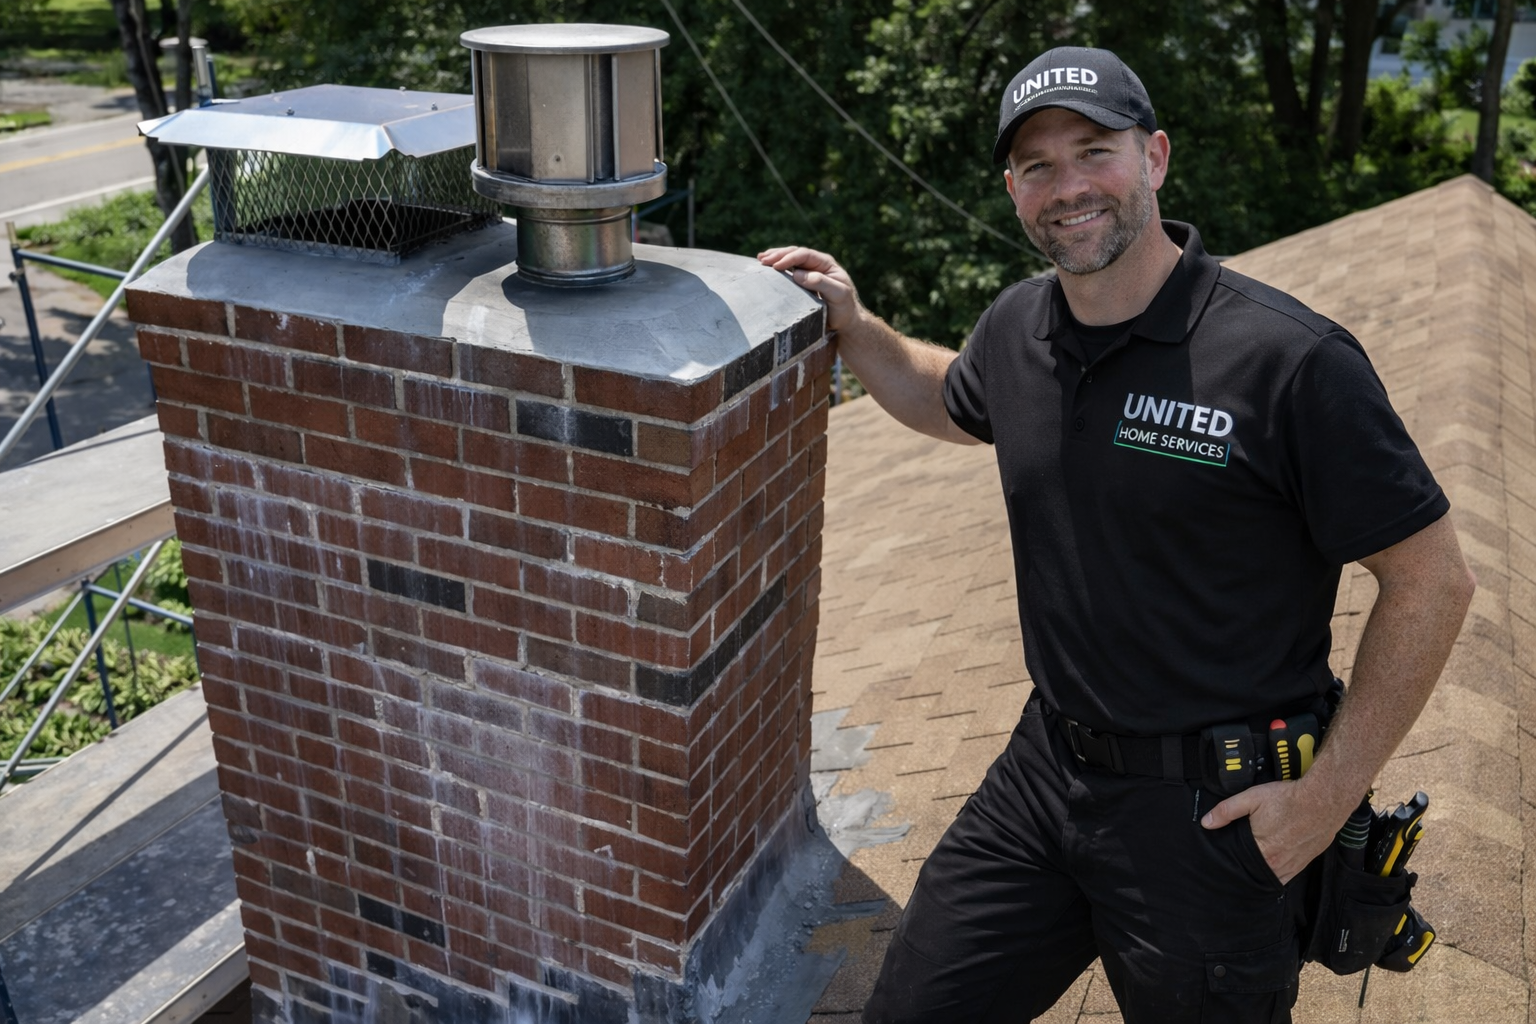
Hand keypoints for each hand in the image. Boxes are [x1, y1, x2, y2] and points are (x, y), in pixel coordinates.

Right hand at [757, 246, 861, 333]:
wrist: (846, 321)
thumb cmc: (844, 308)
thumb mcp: (838, 294)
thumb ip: (821, 282)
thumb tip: (797, 274)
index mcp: (826, 264)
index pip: (805, 255)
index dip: (789, 258)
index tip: (776, 265)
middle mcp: (816, 264)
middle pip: (795, 253)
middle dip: (778, 254)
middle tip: (763, 259)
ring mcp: (808, 272)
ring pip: (790, 259)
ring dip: (775, 258)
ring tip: (760, 259)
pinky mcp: (802, 282)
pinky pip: (788, 270)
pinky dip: (777, 267)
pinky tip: (766, 268)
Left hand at [1201, 780, 1340, 884]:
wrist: (1323, 800)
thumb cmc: (1289, 799)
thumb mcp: (1252, 798)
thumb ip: (1227, 811)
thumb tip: (1207, 822)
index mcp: (1263, 851)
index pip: (1239, 864)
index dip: (1229, 862)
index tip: (1222, 860)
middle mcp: (1277, 863)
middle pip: (1254, 873)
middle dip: (1244, 869)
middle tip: (1237, 861)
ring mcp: (1293, 865)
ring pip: (1271, 876)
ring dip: (1261, 873)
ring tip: (1252, 865)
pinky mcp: (1304, 863)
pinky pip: (1286, 875)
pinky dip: (1276, 872)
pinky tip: (1270, 866)